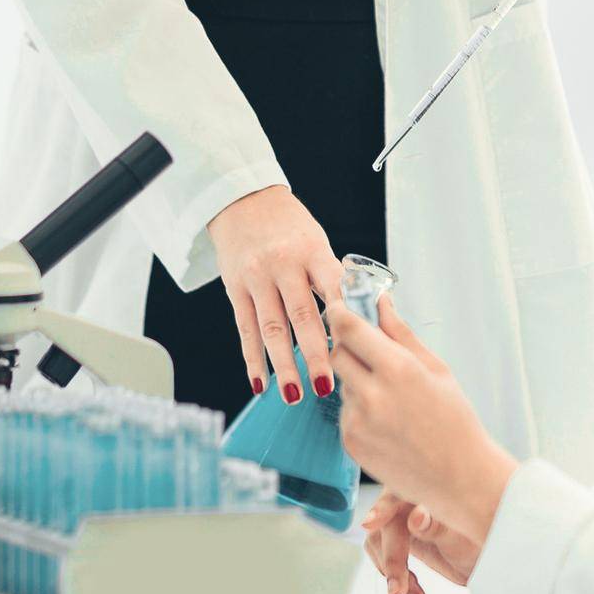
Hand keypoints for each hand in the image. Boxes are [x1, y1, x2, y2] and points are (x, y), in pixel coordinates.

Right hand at [207, 186, 343, 404]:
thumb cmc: (287, 223)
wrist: (242, 198)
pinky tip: (260, 383)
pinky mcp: (235, 287)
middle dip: (315, 354)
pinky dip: (253, 359)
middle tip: (327, 386)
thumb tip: (358, 314)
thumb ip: (331, 276)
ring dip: (283, 366)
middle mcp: (283, 263)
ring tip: (294, 395)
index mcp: (312, 250)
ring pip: (271, 328)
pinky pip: (245, 329)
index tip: (358, 347)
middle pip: (302, 316)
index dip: (345, 319)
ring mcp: (256, 276)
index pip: (333, 288)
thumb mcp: (316, 239)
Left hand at [330, 296, 516, 551]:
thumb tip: (381, 300)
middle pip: (338, 353)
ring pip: (343, 383)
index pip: (348, 327)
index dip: (339, 312)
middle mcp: (372, 394)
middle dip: (348, 346)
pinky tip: (387, 421)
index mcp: (397, 368)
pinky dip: (359, 409)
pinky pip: (345, 412)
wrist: (460, 478)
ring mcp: (358, 422)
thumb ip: (400, 331)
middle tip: (368, 350)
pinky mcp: (351, 444)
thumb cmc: (455, 418)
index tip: (339, 306)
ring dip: (357, 380)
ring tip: (390, 397)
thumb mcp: (434, 367)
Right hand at [362, 490, 482, 593]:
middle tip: (398, 591)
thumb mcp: (460, 537)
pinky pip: (383, 556)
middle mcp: (407, 497)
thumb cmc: (476, 539)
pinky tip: (412, 591)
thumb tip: (416, 517)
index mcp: (422, 488)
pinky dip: (394, 577)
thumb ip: (437, 526)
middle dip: (390, 560)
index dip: (383, 507)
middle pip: (385, 526)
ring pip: (378, 542)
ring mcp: (400, 517)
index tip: (370, 523)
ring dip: (390, 572)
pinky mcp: (398, 537)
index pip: (397, 495)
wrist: (480, 555)